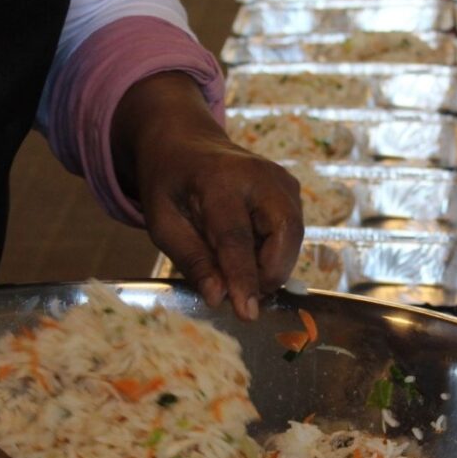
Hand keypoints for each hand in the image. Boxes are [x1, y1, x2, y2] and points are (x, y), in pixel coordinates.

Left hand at [114, 73, 303, 320]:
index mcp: (218, 180)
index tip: (246, 313)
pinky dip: (274, 251)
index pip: (236, 238)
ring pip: (293, 237)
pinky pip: (292, 232)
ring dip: (271, 264)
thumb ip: (191, 259)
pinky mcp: (291, 188)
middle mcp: (259, 175)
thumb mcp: (162, 223)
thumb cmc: (169, 184)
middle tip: (241, 293)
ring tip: (238, 266)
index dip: (243, 278)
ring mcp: (281, 179)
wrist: (186, 143)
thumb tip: (219, 297)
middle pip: (283, 234)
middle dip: (268, 273)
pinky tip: (248, 248)